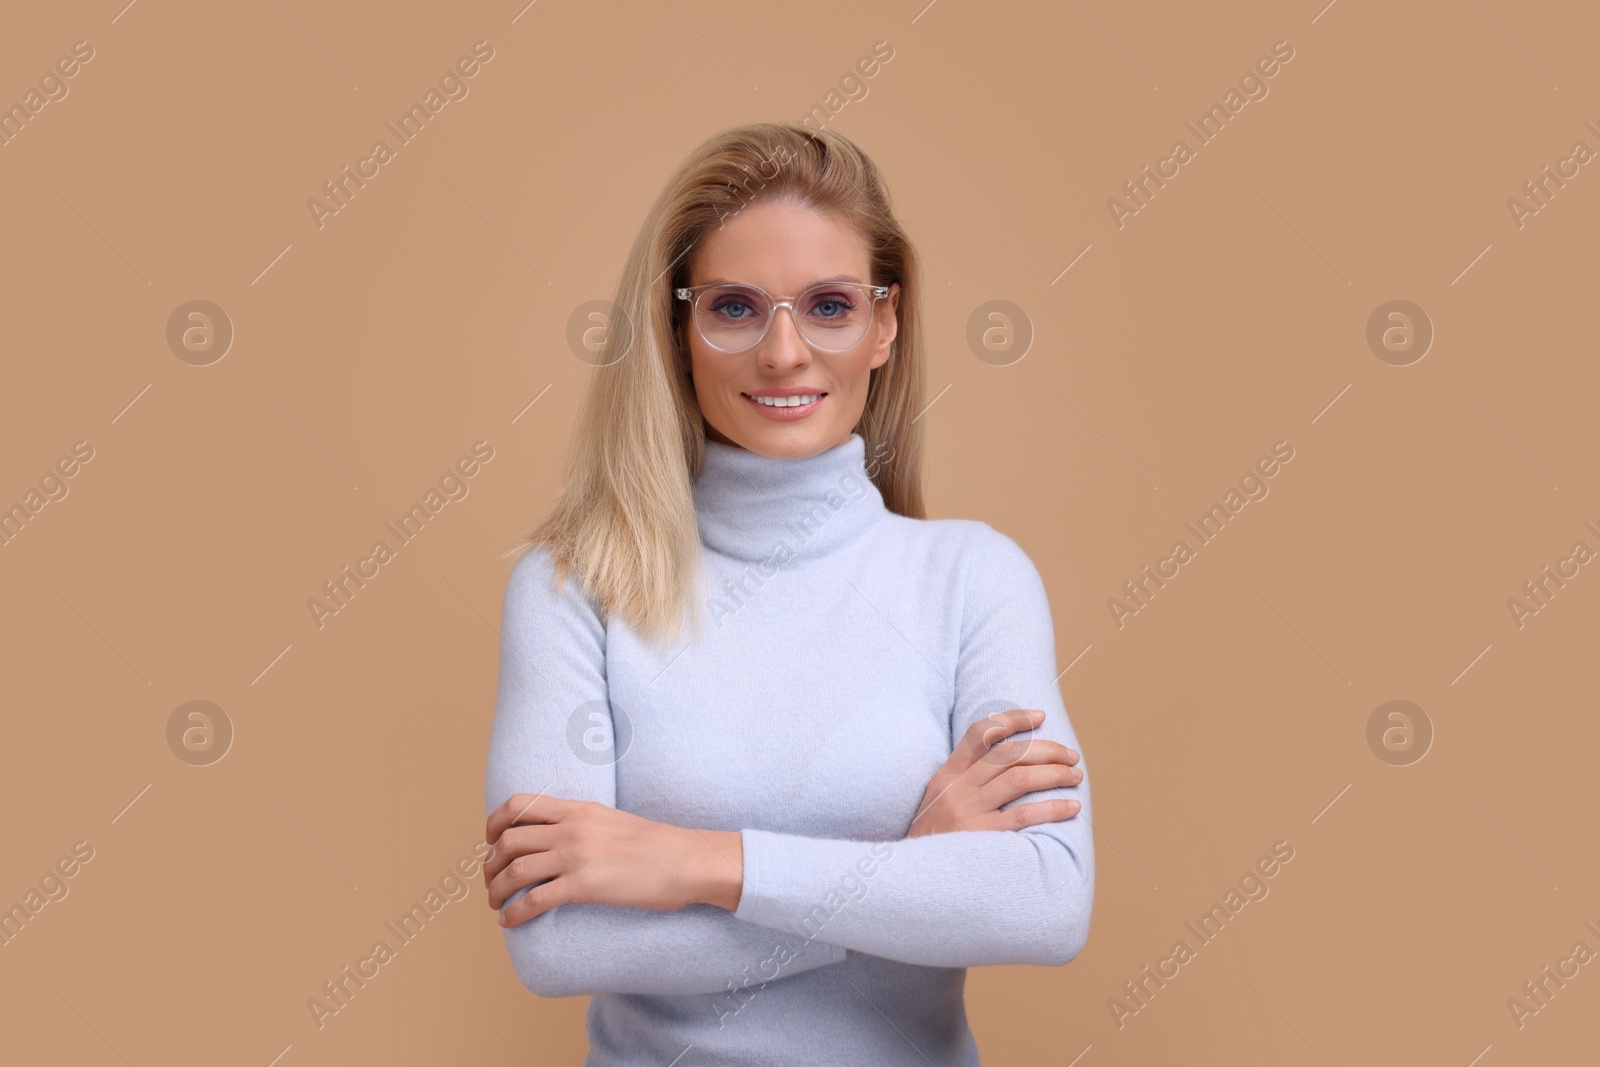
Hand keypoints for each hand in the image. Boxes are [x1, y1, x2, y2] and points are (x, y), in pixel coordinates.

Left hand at [483, 793, 744, 926]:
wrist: (686, 860)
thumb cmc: (657, 845)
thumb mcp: (612, 821)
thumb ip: (582, 824)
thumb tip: (559, 839)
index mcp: (577, 808)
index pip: (520, 805)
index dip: (494, 823)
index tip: (489, 841)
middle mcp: (571, 828)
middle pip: (509, 841)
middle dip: (490, 864)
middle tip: (490, 881)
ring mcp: (576, 856)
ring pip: (515, 870)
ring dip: (496, 890)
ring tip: (495, 903)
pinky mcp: (584, 885)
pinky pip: (535, 900)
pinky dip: (515, 913)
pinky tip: (510, 921)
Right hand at [907, 708, 1081, 837]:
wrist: (915, 880)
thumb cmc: (936, 842)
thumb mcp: (939, 803)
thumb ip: (966, 782)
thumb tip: (1010, 762)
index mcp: (946, 776)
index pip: (980, 733)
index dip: (1012, 719)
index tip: (1039, 716)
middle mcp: (957, 789)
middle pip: (1008, 754)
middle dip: (1047, 749)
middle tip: (1071, 756)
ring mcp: (968, 812)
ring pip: (1019, 778)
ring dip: (1054, 774)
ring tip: (1075, 776)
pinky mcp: (982, 837)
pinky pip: (1024, 816)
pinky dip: (1052, 807)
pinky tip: (1071, 807)